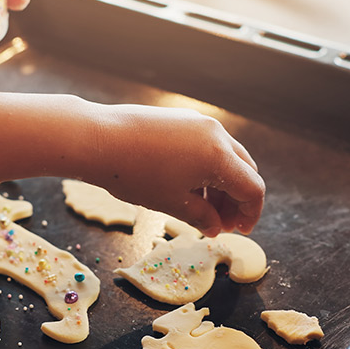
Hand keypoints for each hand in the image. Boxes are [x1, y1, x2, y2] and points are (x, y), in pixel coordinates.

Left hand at [92, 104, 264, 235]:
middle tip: (221, 223)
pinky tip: (187, 185)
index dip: (250, 213)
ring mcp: (198, 122)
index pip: (252, 188)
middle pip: (243, 169)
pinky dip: (206, 167)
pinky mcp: (180, 118)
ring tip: (202, 208)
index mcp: (219, 156)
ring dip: (221, 184)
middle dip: (236, 199)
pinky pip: (206, 144)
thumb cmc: (134, 174)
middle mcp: (215, 134)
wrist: (97, 139)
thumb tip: (215, 228)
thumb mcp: (171, 202)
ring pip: (225, 156)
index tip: (239, 230)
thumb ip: (201, 217)